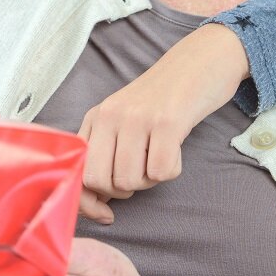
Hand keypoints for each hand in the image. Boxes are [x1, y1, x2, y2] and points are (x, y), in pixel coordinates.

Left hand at [78, 23, 248, 223]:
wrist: (199, 61)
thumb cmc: (163, 100)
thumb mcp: (125, 119)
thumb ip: (106, 152)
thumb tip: (97, 202)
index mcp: (96, 117)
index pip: (76, 171)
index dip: (87, 203)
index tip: (106, 214)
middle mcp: (110, 115)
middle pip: (99, 180)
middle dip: (121, 191)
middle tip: (141, 173)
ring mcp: (137, 117)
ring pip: (129, 180)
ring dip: (149, 181)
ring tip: (160, 156)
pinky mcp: (167, 122)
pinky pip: (161, 172)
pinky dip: (171, 170)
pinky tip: (175, 149)